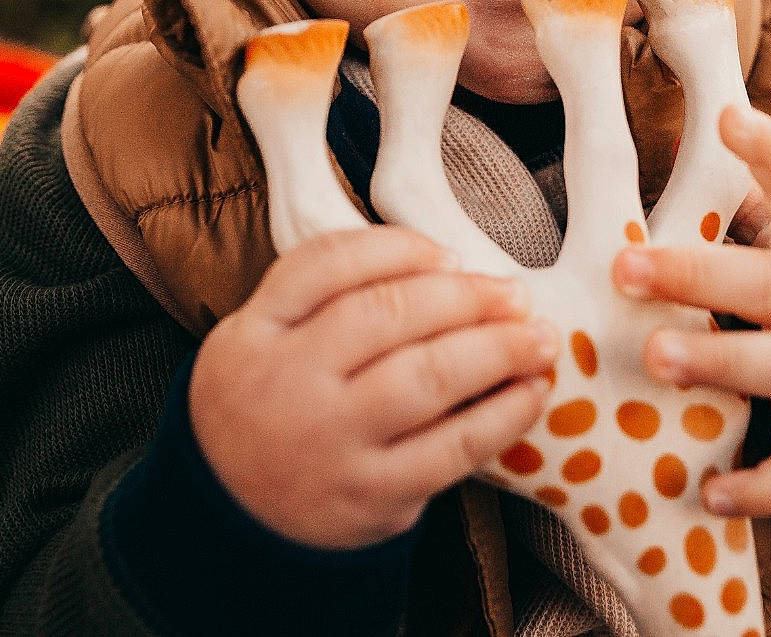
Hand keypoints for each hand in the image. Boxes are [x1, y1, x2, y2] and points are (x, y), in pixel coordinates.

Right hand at [190, 225, 556, 548]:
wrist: (232, 522)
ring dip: (497, 349)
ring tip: (539, 338)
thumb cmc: (268, 406)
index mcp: (255, 332)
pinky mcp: (373, 497)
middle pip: (387, 316)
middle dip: (465, 296)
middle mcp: (288, 384)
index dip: (399, 249)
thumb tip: (438, 259)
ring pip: (426, 377)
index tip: (448, 254)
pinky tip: (531, 393)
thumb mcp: (258, 337)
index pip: (327, 265)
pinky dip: (503, 415)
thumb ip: (318, 290)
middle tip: (514, 293)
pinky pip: (452, 447)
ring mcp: (331, 444)